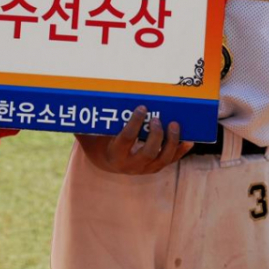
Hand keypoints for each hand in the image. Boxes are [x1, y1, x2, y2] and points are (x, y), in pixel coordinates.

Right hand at [75, 107, 192, 174]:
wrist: (106, 162)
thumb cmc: (99, 140)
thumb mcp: (91, 133)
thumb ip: (88, 120)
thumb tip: (80, 98)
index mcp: (115, 155)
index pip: (126, 140)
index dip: (134, 124)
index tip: (142, 108)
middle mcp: (131, 166)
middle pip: (148, 153)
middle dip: (155, 136)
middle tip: (157, 119)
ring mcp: (145, 169)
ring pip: (163, 159)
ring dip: (171, 142)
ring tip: (175, 124)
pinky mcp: (155, 168)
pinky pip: (171, 160)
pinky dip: (180, 150)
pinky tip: (189, 139)